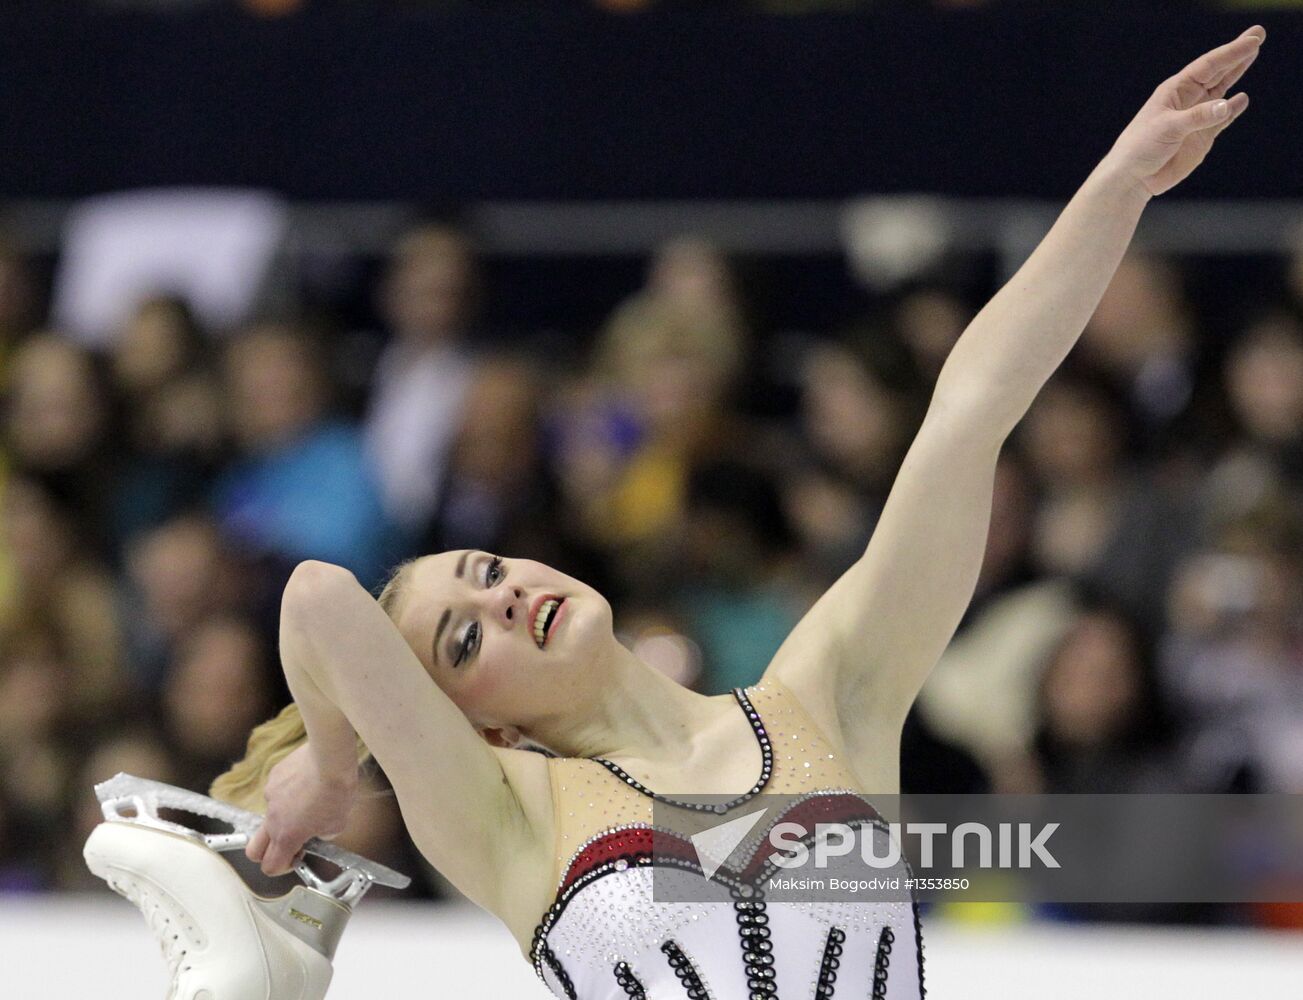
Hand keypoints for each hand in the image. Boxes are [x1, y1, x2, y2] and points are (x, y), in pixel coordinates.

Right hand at [245, 742, 357, 876]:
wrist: (330, 759)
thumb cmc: (336, 791)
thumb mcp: (337, 824)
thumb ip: (321, 835)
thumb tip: (317, 832)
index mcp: (287, 836)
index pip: (270, 866)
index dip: (282, 867)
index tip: (297, 857)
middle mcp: (272, 819)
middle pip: (253, 850)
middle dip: (266, 852)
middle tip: (288, 842)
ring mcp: (270, 796)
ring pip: (268, 815)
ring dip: (282, 816)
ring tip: (307, 801)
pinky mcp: (273, 777)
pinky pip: (276, 791)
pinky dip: (288, 792)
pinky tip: (306, 782)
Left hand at [1105, 26, 1264, 198]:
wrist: (1133, 178)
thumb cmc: (1140, 148)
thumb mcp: (1168, 128)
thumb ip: (1197, 117)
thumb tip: (1227, 104)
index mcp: (1175, 91)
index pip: (1208, 66)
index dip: (1231, 52)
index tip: (1251, 41)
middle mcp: (1187, 100)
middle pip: (1217, 72)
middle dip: (1237, 55)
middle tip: (1258, 35)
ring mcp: (1195, 118)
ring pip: (1221, 90)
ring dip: (1236, 74)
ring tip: (1253, 53)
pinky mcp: (1201, 137)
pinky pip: (1221, 119)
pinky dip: (1232, 109)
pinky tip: (1242, 98)